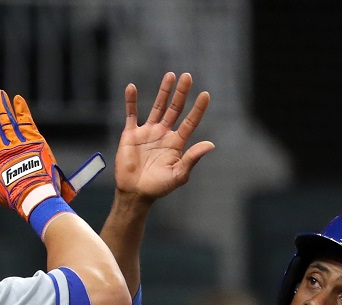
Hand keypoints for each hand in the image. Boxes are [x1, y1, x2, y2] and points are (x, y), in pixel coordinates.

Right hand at [0, 90, 61, 221]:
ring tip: (0, 96)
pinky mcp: (33, 139)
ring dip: (3, 107)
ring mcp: (18, 142)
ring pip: (8, 120)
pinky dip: (21, 109)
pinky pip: (25, 121)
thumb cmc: (13, 197)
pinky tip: (17, 99)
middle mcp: (2, 147)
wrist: (35, 195)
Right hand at [114, 72, 214, 200]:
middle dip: (181, 93)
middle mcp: (164, 134)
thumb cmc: (159, 187)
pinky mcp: (131, 134)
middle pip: (175, 109)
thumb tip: (211, 144)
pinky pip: (131, 114)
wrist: (135, 192)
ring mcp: (148, 132)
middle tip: (187, 76)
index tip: (205, 94)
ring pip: (157, 107)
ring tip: (170, 75)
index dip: (198, 108)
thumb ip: (192, 158)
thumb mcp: (179, 174)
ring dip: (163, 91)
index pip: (190, 121)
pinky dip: (131, 101)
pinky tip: (132, 87)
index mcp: (177, 143)